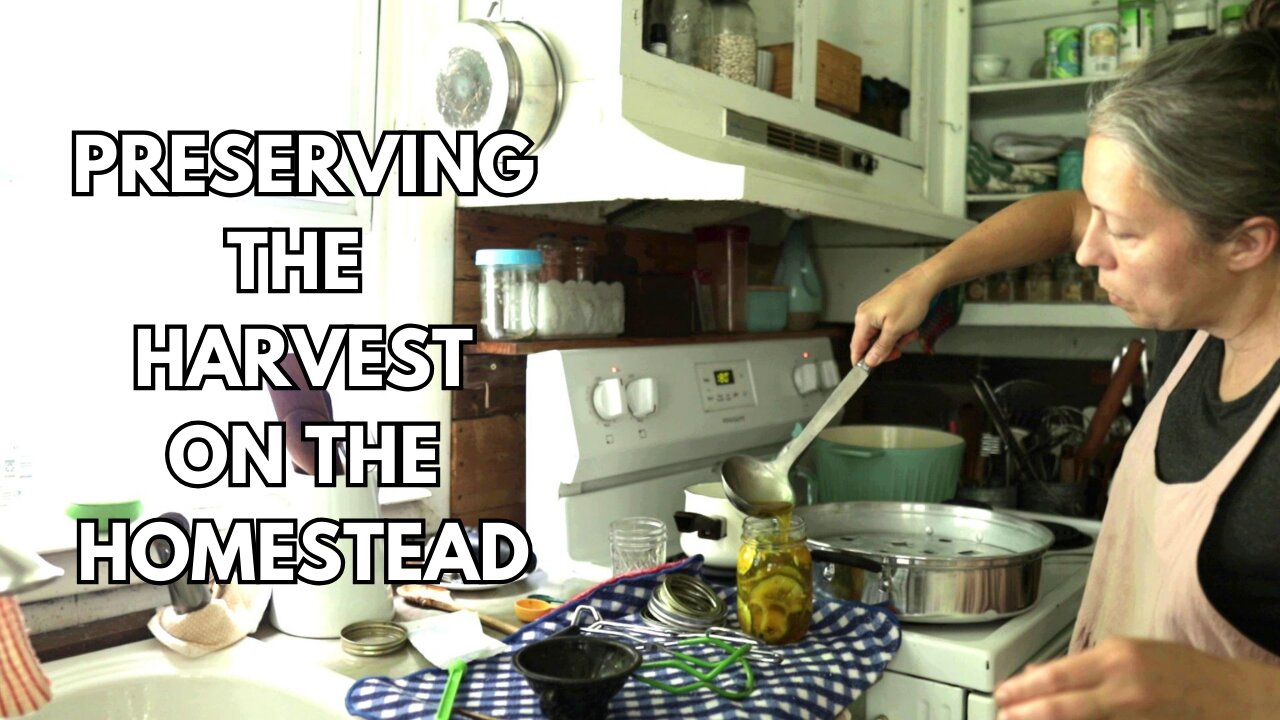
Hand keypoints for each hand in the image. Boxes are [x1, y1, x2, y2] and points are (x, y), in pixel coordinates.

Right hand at [849, 271, 931, 365]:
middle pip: (869, 344)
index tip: (868, 372)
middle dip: (886, 349)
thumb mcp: (895, 330)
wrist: (922, 282)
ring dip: (895, 340)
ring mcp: (874, 312)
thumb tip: (869, 362)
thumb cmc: (910, 300)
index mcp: (863, 319)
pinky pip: (886, 329)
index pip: (856, 347)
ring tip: (909, 334)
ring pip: (880, 337)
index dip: (861, 362)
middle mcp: (865, 315)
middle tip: (900, 349)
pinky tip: (908, 328)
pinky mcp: (883, 310)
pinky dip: (897, 332)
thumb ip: (881, 349)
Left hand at [995, 637, 1273, 719]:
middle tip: (1003, 717)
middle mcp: (1124, 688)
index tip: (1002, 695)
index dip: (1024, 689)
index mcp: (1115, 658)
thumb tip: (1037, 674)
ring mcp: (1135, 717)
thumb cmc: (1178, 669)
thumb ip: (1082, 665)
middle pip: (1063, 706)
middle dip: (1027, 713)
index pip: (1057, 676)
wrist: (1230, 695)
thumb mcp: (1127, 652)